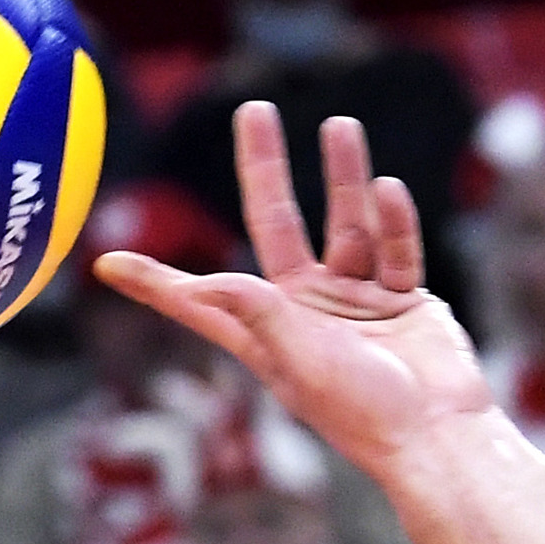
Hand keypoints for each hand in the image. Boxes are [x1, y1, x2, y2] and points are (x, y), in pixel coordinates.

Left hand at [94, 103, 494, 478]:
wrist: (436, 432)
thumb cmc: (362, 410)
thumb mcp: (298, 359)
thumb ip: (257, 312)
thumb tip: (207, 282)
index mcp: (266, 331)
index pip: (198, 300)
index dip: (154, 282)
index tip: (108, 265)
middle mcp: (305, 310)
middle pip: (278, 223)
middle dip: (265, 168)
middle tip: (255, 111)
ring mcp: (355, 301)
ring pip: (347, 224)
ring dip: (345, 176)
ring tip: (341, 126)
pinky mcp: (403, 300)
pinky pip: (396, 247)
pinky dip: (395, 219)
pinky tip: (390, 189)